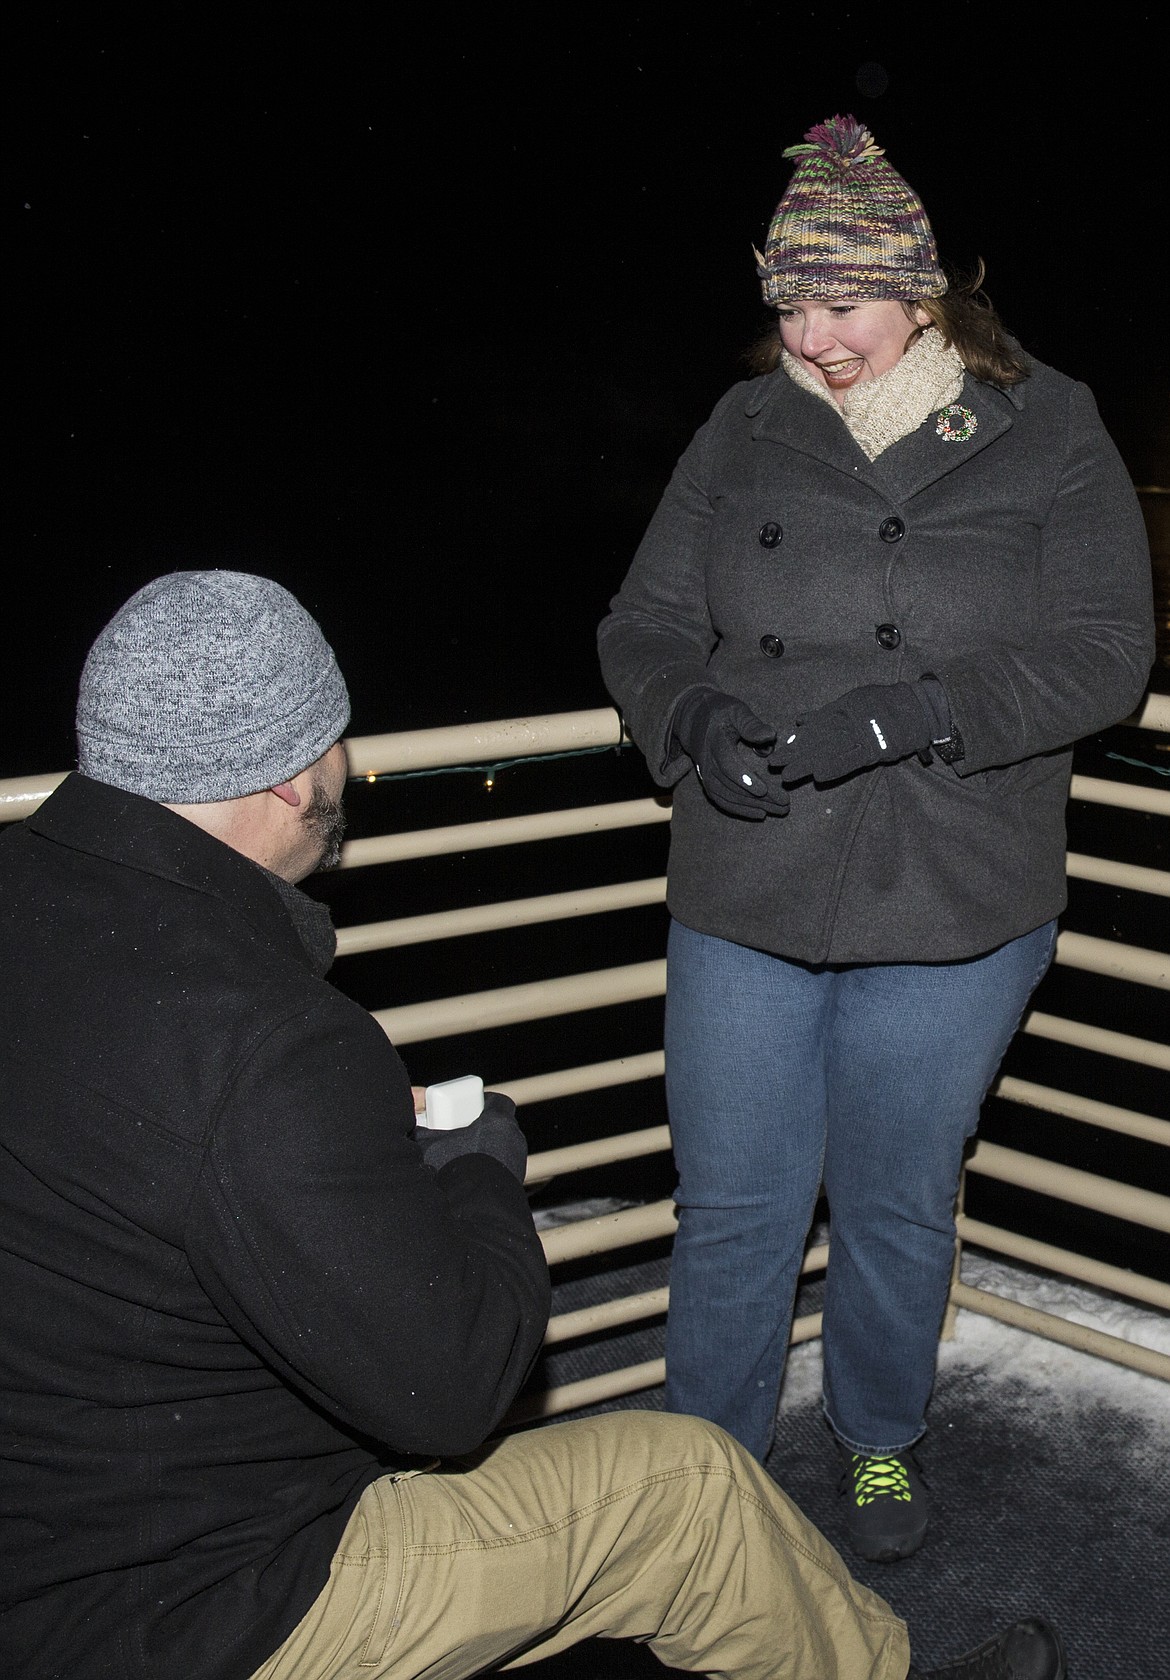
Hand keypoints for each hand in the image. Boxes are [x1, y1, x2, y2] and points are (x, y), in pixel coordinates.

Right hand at [413, 1091, 527, 1181]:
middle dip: (480, 1128)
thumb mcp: (429, 1145)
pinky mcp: (516, 1183)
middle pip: (499, 1124)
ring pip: (501, 1147)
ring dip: (485, 1151)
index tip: (466, 1109)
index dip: (481, 1102)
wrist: (477, 1209)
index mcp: (498, 1121)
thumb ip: (421, 1132)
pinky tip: (470, 1179)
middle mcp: (514, 1138)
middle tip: (459, 1134)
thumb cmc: (457, 1170)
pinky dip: (489, 1170)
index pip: (496, 1101)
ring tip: (462, 1159)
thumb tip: (412, 1128)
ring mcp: (517, 1162)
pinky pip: (503, 1168)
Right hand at [671, 688, 788, 819]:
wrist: (694, 720)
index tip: (763, 789)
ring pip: (729, 796)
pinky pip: (723, 800)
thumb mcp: (736, 711)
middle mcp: (708, 762)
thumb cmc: (721, 713)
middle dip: (760, 798)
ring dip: (754, 806)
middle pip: (733, 785)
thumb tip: (770, 735)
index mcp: (715, 742)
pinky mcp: (709, 782)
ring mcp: (706, 775)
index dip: (744, 778)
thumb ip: (752, 724)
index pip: (727, 764)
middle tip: (785, 803)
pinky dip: (740, 809)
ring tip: (780, 810)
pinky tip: (761, 814)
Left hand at [770, 682, 936, 785]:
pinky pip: (851, 761)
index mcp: (840, 710)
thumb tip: (800, 721)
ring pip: (828, 753)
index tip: (777, 751)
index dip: (794, 742)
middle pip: (814, 742)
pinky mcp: (874, 750)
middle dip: (793, 755)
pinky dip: (836, 769)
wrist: (914, 709)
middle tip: (773, 765)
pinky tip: (819, 778)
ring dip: (807, 766)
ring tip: (788, 777)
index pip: (811, 729)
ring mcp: (860, 736)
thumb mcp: (850, 700)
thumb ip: (825, 713)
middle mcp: (847, 723)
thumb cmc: (882, 702)